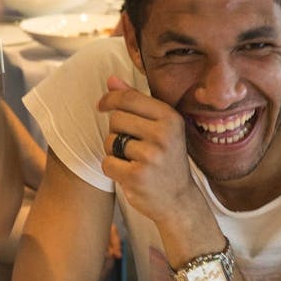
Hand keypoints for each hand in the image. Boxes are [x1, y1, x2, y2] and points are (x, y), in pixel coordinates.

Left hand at [97, 75, 200, 228]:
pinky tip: (129, 174)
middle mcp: (163, 135)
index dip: (109, 99)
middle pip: (116, 119)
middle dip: (116, 131)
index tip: (101, 105)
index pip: (129, 98)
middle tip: (132, 145)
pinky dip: (113, 169)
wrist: (179, 200)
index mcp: (170, 117)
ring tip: (133, 161)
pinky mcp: (137, 176)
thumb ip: (135, 101)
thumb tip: (111, 79)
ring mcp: (151, 156)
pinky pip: (107, 163)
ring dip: (114, 151)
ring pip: (110, 141)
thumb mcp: (159, 127)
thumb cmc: (165, 159)